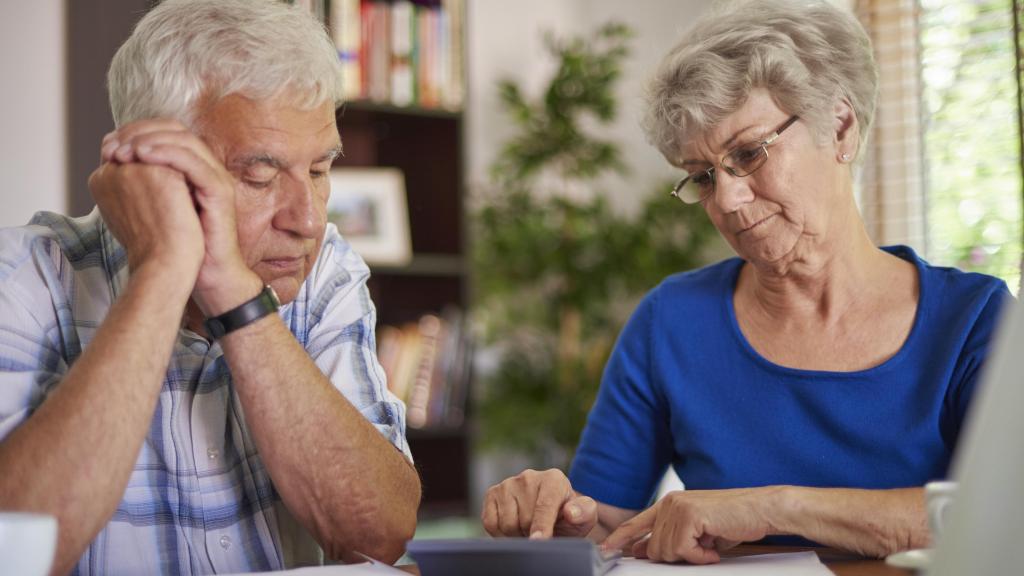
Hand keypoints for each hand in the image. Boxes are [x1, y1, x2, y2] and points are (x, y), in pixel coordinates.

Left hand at [101, 120, 260, 314]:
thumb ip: (142, 184)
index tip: (109, 144)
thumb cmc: (183, 247)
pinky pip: (193, 163)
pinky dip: (166, 154)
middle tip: (114, 144)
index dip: (137, 131)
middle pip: (176, 130)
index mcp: (195, 169)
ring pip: (185, 141)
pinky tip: (142, 157)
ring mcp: (217, 178)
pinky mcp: (220, 192)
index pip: (167, 133)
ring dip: (150, 140)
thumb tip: (112, 166)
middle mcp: (209, 168)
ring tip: (124, 150)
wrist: (206, 275)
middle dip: (140, 132)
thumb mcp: (156, 207)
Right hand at [482, 469, 597, 538]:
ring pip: (507, 523)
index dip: (542, 526)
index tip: (539, 540)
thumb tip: (571, 512)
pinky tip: (515, 527)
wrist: (551, 516)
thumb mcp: (584, 517)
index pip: (544, 506)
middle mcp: (528, 476)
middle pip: (525, 519)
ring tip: (529, 528)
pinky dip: (501, 533)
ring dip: (517, 534)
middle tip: (542, 532)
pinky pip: (490, 523)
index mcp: (553, 479)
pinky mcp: (491, 493)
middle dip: (532, 533)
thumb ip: (584, 512)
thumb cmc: (568, 517)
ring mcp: (508, 484)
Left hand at [602, 488, 778, 563]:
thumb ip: (671, 538)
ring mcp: (678, 507)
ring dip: (691, 556)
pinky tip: (713, 547)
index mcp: (669, 504)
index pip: (637, 523)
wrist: (762, 509)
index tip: (606, 550)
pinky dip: (700, 556)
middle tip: (701, 550)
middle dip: (677, 557)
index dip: (620, 539)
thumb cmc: (734, 521)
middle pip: (654, 548)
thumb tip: (644, 551)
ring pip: (666, 551)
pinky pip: (682, 550)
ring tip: (710, 545)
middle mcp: (669, 503)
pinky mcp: (689, 515)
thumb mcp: (697, 533)